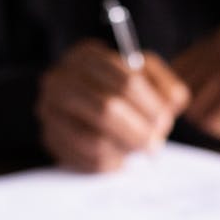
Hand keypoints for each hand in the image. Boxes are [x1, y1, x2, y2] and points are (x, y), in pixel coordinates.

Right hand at [37, 39, 188, 171]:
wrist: (85, 103)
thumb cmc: (122, 89)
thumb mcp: (147, 76)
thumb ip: (165, 87)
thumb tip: (169, 109)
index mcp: (87, 56)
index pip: (126, 82)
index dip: (151, 106)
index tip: (164, 121)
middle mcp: (60, 80)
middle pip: (107, 110)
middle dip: (138, 131)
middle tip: (155, 144)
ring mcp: (50, 111)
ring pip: (95, 140)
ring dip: (124, 149)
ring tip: (137, 149)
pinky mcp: (50, 138)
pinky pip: (85, 160)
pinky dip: (111, 163)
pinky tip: (119, 157)